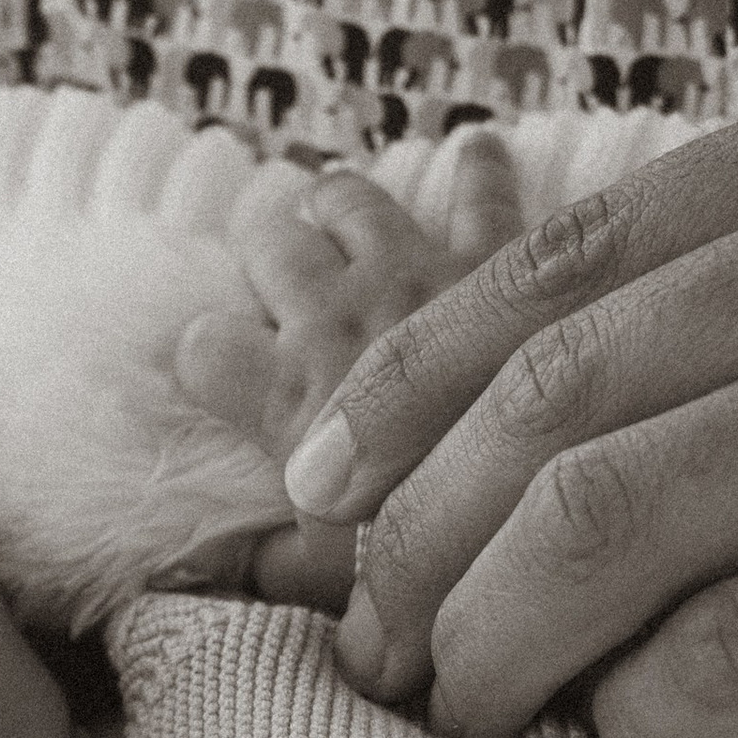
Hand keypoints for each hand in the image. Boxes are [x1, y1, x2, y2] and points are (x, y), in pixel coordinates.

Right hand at [175, 135, 521, 609]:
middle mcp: (332, 317)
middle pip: (268, 244)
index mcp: (284, 397)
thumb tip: (214, 570)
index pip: (203, 349)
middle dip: (265, 252)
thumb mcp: (328, 588)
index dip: (207, 359)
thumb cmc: (426, 562)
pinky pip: (479, 189)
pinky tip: (480, 149)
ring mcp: (411, 275)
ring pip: (347, 198)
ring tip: (332, 205)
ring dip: (336, 201)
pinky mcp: (494, 254)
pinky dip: (478, 168)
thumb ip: (264, 569)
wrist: (534, 506)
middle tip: (278, 271)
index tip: (221, 375)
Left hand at [278, 31, 737, 737]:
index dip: (400, 387)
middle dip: (407, 535)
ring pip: (602, 520)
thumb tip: (543, 414)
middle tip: (355, 643)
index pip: (562, 255)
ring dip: (484, 639)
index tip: (314, 496)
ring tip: (448, 712)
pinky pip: (730, 653)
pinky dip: (639, 720)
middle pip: (553, 388)